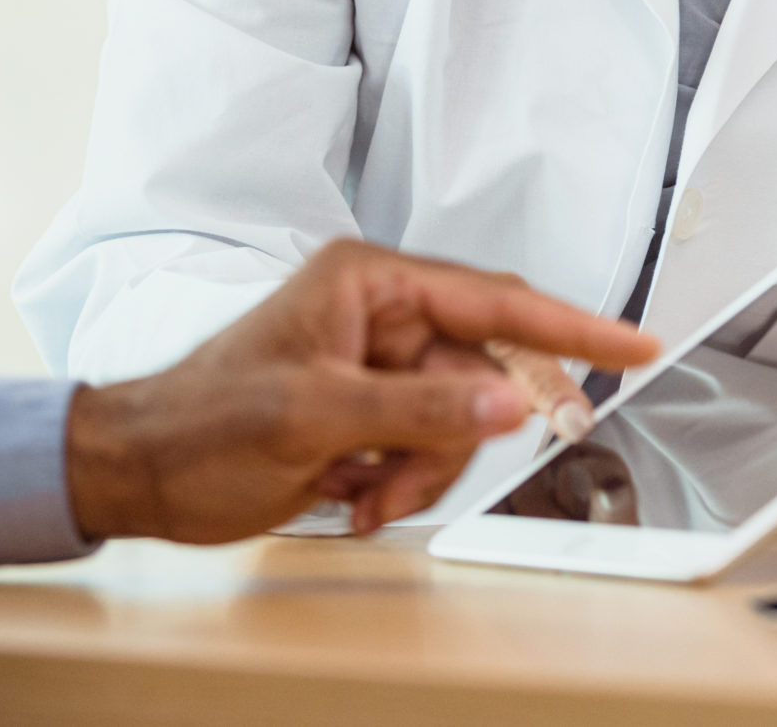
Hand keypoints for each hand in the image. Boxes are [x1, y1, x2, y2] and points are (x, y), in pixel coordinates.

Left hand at [62, 240, 656, 542]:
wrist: (141, 469)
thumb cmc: (200, 419)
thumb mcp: (315, 415)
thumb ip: (421, 408)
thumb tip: (508, 401)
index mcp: (370, 282)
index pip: (494, 301)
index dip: (572, 326)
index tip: (636, 344)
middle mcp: (380, 314)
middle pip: (484, 372)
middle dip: (459, 434)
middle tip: (427, 468)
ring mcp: (376, 365)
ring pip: (460, 421)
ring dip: (421, 471)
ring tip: (363, 492)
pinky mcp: (367, 411)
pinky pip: (428, 447)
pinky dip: (400, 482)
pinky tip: (350, 494)